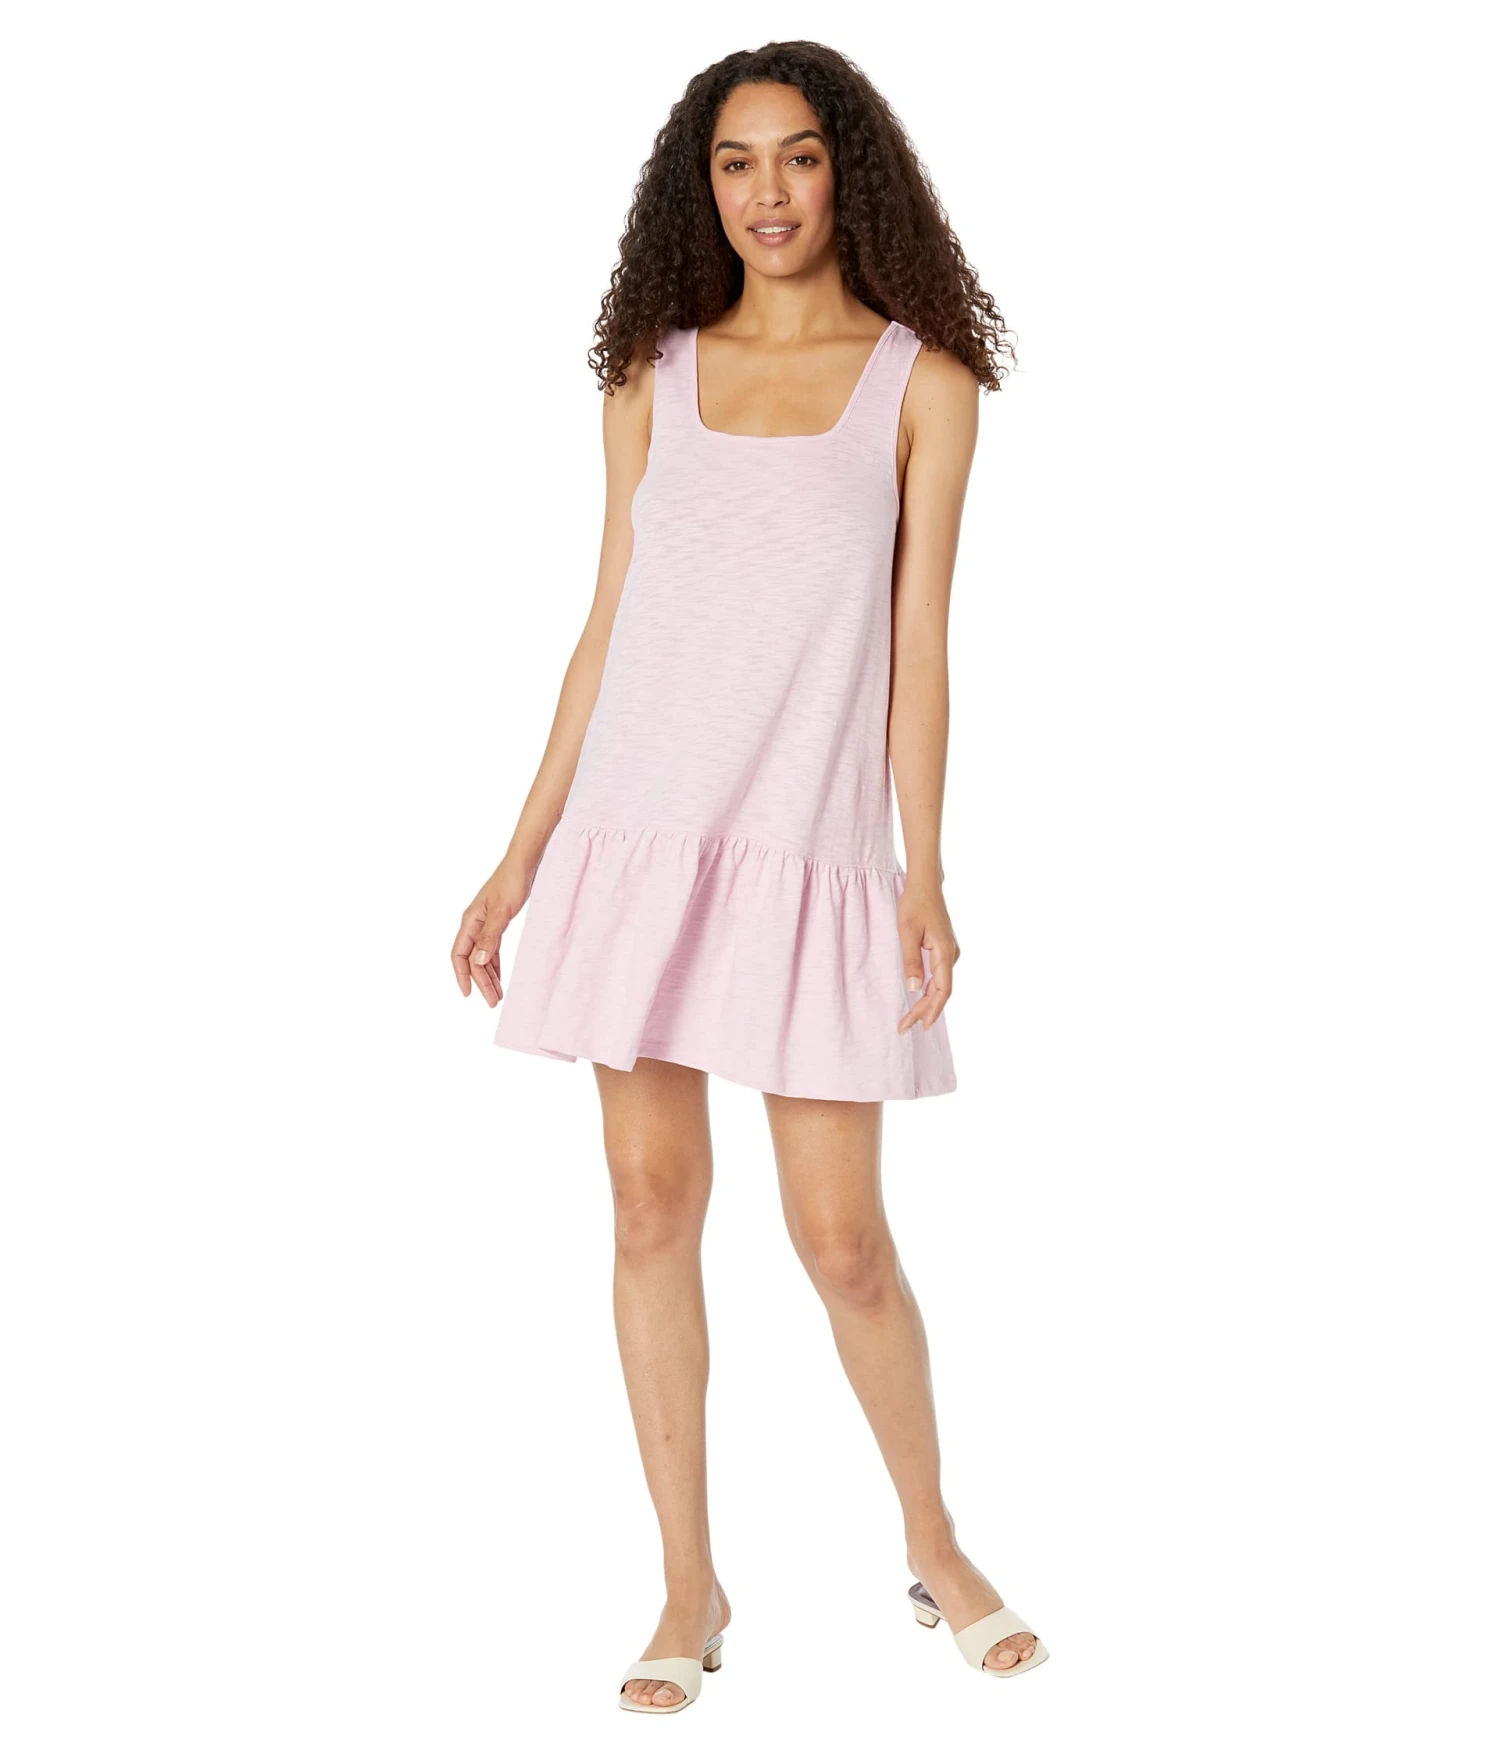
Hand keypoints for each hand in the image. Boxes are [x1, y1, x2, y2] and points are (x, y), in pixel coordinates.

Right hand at [452, 858, 532, 1006]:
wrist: (523, 864)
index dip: (462, 975)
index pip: (459, 954)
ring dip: (488, 976)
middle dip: (481, 982)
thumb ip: (490, 936)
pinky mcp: (497, 923)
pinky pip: (492, 949)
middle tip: (493, 1002)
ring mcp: (485, 924)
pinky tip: (499, 976)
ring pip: (482, 956)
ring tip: (498, 995)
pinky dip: (495, 964)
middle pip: (472, 959)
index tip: (469, 994)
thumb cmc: (511, 882)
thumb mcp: (502, 911)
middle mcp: (474, 924)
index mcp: (470, 921)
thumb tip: (478, 962)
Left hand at [896, 883, 958, 1033]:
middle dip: (924, 1011)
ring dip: (926, 1003)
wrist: (925, 885)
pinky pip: (939, 977)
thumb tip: (912, 989)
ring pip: (940, 986)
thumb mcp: (906, 932)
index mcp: (945, 952)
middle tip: (904, 1028)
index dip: (930, 1010)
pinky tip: (919, 999)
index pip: (941, 991)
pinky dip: (929, 991)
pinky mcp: (944, 950)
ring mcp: (949, 953)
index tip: (918, 1026)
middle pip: (941, 992)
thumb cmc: (914, 904)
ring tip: (910, 1020)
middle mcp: (951, 955)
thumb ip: (911, 961)